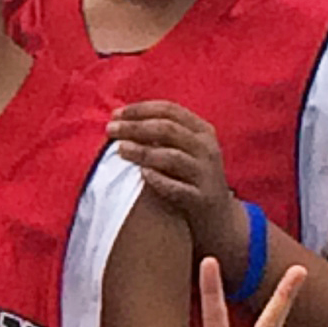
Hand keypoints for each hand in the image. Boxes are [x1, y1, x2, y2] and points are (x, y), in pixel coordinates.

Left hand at [107, 101, 243, 271]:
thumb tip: (119, 119)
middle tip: (110, 130)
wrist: (217, 216)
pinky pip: (178, 187)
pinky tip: (142, 174)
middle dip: (135, 127)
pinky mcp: (202, 198)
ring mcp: (207, 174)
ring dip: (143, 151)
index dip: (140, 110)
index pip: (170, 110)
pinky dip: (158, 179)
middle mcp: (208, 148)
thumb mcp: (184, 149)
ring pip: (172, 157)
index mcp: (203, 131)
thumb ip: (160, 133)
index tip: (115, 114)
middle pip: (168, 130)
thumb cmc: (189, 176)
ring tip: (120, 150)